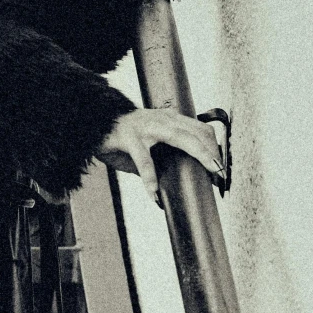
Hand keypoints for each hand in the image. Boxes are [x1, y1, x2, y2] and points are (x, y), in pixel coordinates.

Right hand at [98, 106, 224, 203]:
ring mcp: (146, 126)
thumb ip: (163, 156)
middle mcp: (161, 119)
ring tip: (208, 173)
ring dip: (198, 155)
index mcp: (169, 119)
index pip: (200, 129)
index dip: (214, 147)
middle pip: (196, 132)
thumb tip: (178, 180)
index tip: (220, 168)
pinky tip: (154, 192)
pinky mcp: (128, 137)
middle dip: (213, 152)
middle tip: (221, 173)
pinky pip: (143, 159)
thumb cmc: (122, 136)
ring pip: (179, 138)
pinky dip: (150, 177)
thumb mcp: (148, 142)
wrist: (91, 121)